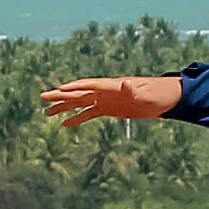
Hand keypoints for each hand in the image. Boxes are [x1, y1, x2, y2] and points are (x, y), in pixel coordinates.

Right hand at [39, 75, 182, 125]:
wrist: (165, 98)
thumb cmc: (157, 94)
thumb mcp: (145, 93)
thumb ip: (133, 89)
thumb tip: (124, 83)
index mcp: (111, 86)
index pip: (88, 86)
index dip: (73, 88)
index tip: (57, 90)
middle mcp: (105, 91)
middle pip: (78, 93)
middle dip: (60, 96)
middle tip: (42, 97)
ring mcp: (105, 100)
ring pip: (79, 103)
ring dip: (63, 107)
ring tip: (46, 112)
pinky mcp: (109, 109)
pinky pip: (88, 114)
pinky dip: (76, 118)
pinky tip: (64, 124)